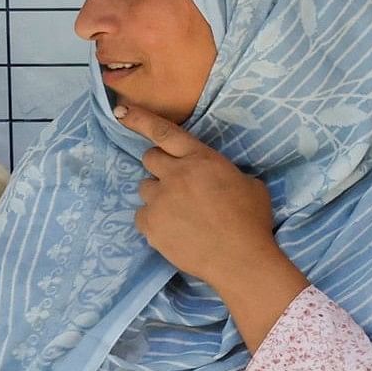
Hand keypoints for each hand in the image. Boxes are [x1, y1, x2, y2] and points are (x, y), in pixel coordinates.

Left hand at [118, 104, 306, 339]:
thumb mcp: (250, 186)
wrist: (240, 260)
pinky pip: (143, 216)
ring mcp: (160, 200)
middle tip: (177, 185)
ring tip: (180, 215)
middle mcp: (176, 174)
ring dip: (159, 197)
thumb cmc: (252, 222)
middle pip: (150, 159)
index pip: (164, 132)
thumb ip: (226, 174)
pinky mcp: (150, 225)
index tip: (119, 110)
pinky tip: (175, 232)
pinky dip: (155, 222)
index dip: (139, 118)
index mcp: (201, 159)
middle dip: (161, 168)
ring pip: (146, 189)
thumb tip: (218, 178)